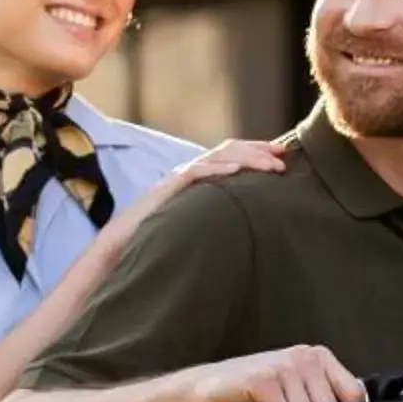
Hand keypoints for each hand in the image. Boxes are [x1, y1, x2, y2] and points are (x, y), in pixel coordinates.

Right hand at [109, 137, 287, 240]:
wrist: (119, 250)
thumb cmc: (156, 244)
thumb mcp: (196, 227)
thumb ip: (217, 219)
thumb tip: (250, 227)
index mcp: (197, 182)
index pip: (230, 158)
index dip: (256, 154)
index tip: (282, 158)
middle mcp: (188, 175)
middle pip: (228, 151)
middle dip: (258, 151)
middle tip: (284, 158)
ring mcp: (177, 180)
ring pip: (216, 158)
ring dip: (247, 159)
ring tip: (271, 167)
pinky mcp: (166, 190)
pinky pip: (195, 173)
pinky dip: (218, 170)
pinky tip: (237, 173)